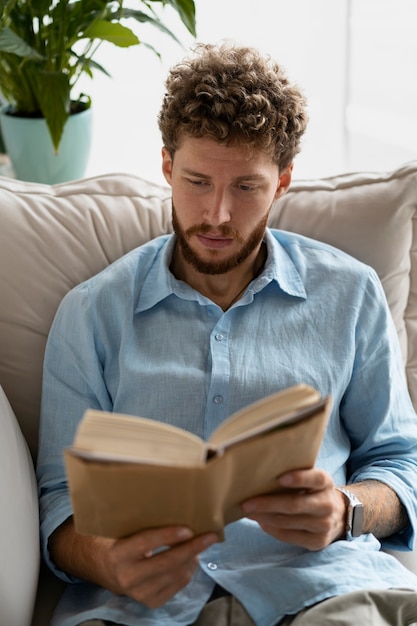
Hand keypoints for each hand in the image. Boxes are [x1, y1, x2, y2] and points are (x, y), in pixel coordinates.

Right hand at [49, 518, 217, 609]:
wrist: (98, 567)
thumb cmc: (114, 538)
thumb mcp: (119, 528)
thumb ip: (139, 520)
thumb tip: (171, 501)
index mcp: (117, 554)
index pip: (146, 543)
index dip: (168, 536)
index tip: (188, 529)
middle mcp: (127, 577)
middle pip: (166, 562)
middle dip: (192, 548)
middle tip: (210, 536)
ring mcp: (138, 593)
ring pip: (174, 576)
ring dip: (192, 559)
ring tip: (201, 544)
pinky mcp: (148, 602)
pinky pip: (175, 587)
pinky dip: (187, 572)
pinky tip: (191, 559)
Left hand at [241, 468, 345, 550]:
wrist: (338, 515)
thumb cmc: (313, 491)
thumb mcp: (311, 479)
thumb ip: (294, 476)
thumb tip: (259, 476)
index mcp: (325, 483)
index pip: (315, 478)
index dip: (299, 478)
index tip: (280, 478)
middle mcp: (327, 505)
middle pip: (294, 504)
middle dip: (267, 504)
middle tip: (246, 502)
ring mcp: (323, 526)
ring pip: (287, 522)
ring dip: (264, 517)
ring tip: (247, 511)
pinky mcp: (317, 542)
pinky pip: (288, 536)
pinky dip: (270, 528)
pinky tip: (260, 521)